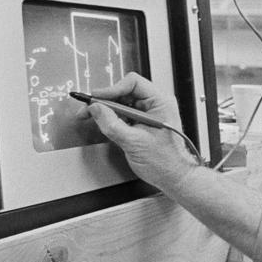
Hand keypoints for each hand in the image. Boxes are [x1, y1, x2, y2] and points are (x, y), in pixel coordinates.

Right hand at [80, 73, 197, 192]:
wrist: (173, 178)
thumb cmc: (165, 162)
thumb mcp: (133, 142)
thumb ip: (112, 124)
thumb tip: (96, 109)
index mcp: (161, 102)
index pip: (133, 83)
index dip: (112, 89)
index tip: (96, 99)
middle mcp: (156, 104)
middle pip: (125, 91)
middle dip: (105, 100)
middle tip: (88, 109)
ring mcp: (150, 113)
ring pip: (123, 103)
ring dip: (107, 109)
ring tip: (92, 116)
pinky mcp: (143, 122)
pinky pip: (124, 113)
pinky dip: (112, 117)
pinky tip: (104, 123)